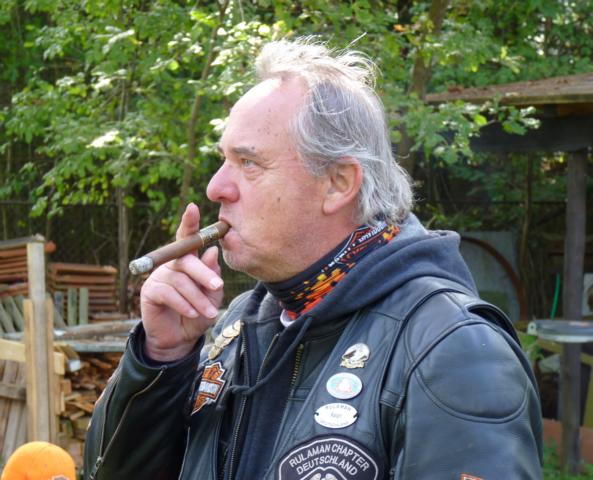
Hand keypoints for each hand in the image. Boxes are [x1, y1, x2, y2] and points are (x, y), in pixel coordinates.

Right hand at [140, 203, 223, 360]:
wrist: (180, 339)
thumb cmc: (198, 313)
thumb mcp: (211, 295)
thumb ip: (212, 275)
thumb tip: (212, 252)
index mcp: (188, 261)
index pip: (188, 238)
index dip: (190, 222)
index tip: (193, 207)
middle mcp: (172, 264)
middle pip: (186, 260)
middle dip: (203, 273)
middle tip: (218, 286)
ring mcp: (159, 276)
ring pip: (180, 280)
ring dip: (197, 298)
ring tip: (209, 313)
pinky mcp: (150, 291)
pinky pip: (169, 293)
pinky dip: (184, 304)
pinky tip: (192, 313)